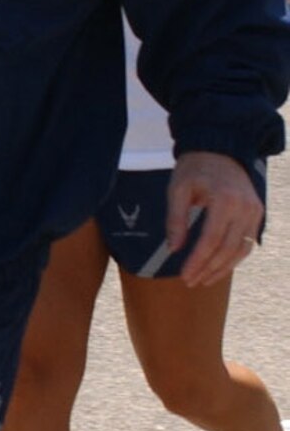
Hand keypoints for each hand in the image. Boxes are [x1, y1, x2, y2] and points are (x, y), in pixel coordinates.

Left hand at [166, 150, 262, 287]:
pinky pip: (247, 242)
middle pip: (227, 249)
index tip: (185, 276)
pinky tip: (218, 267)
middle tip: (190, 282)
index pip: (211, 240)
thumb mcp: (178, 189)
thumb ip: (176, 219)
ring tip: (203, 280)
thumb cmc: (195, 168)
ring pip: (241, 249)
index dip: (197, 261)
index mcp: (225, 199)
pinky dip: (233, 258)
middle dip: (208, 269)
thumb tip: (174, 249)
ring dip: (222, 268)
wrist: (220, 149)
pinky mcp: (257, 213)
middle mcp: (245, 207)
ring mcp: (254, 211)